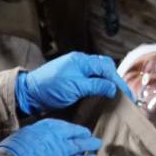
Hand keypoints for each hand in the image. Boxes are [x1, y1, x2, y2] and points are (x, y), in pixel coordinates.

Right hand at [0, 119, 101, 155]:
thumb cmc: (12, 152)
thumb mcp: (23, 136)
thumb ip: (34, 136)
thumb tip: (35, 139)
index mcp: (46, 127)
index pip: (63, 125)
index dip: (72, 128)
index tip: (76, 130)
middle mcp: (57, 136)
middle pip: (76, 133)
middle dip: (84, 134)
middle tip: (90, 135)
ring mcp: (62, 150)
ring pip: (81, 146)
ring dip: (90, 145)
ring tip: (97, 144)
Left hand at [16, 52, 132, 115]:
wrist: (28, 93)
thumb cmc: (49, 88)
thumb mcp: (75, 87)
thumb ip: (96, 85)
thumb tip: (113, 87)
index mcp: (82, 60)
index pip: (106, 68)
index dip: (118, 81)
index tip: (127, 94)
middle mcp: (80, 62)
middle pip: (104, 67)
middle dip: (114, 79)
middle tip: (122, 94)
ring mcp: (76, 70)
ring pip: (98, 72)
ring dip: (106, 82)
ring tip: (114, 94)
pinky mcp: (72, 79)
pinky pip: (90, 78)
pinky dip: (98, 84)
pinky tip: (101, 93)